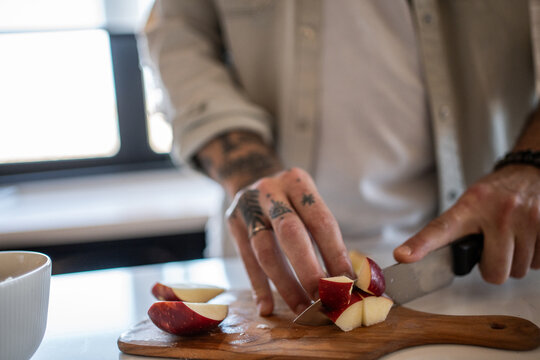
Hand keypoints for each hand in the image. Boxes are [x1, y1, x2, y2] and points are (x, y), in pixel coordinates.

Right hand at [226, 167, 353, 315]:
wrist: (252, 176)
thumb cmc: (292, 199)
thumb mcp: (308, 202)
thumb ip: (324, 234)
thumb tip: (346, 279)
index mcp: (298, 183)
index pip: (320, 220)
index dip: (335, 253)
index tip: (348, 282)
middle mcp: (270, 191)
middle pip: (290, 232)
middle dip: (308, 270)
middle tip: (323, 300)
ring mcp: (248, 207)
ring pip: (265, 251)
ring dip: (285, 285)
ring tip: (302, 309)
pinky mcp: (233, 224)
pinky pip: (247, 261)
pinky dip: (258, 287)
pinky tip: (267, 308)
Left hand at [394, 164, 539, 282]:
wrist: (529, 173)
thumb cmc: (495, 195)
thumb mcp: (469, 204)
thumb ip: (455, 231)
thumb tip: (432, 260)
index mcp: (469, 206)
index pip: (440, 230)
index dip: (421, 246)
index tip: (403, 257)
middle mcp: (499, 212)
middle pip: (495, 272)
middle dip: (494, 266)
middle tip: (493, 248)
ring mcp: (527, 219)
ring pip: (518, 271)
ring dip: (515, 261)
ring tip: (512, 238)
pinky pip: (539, 265)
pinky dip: (533, 257)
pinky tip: (527, 239)